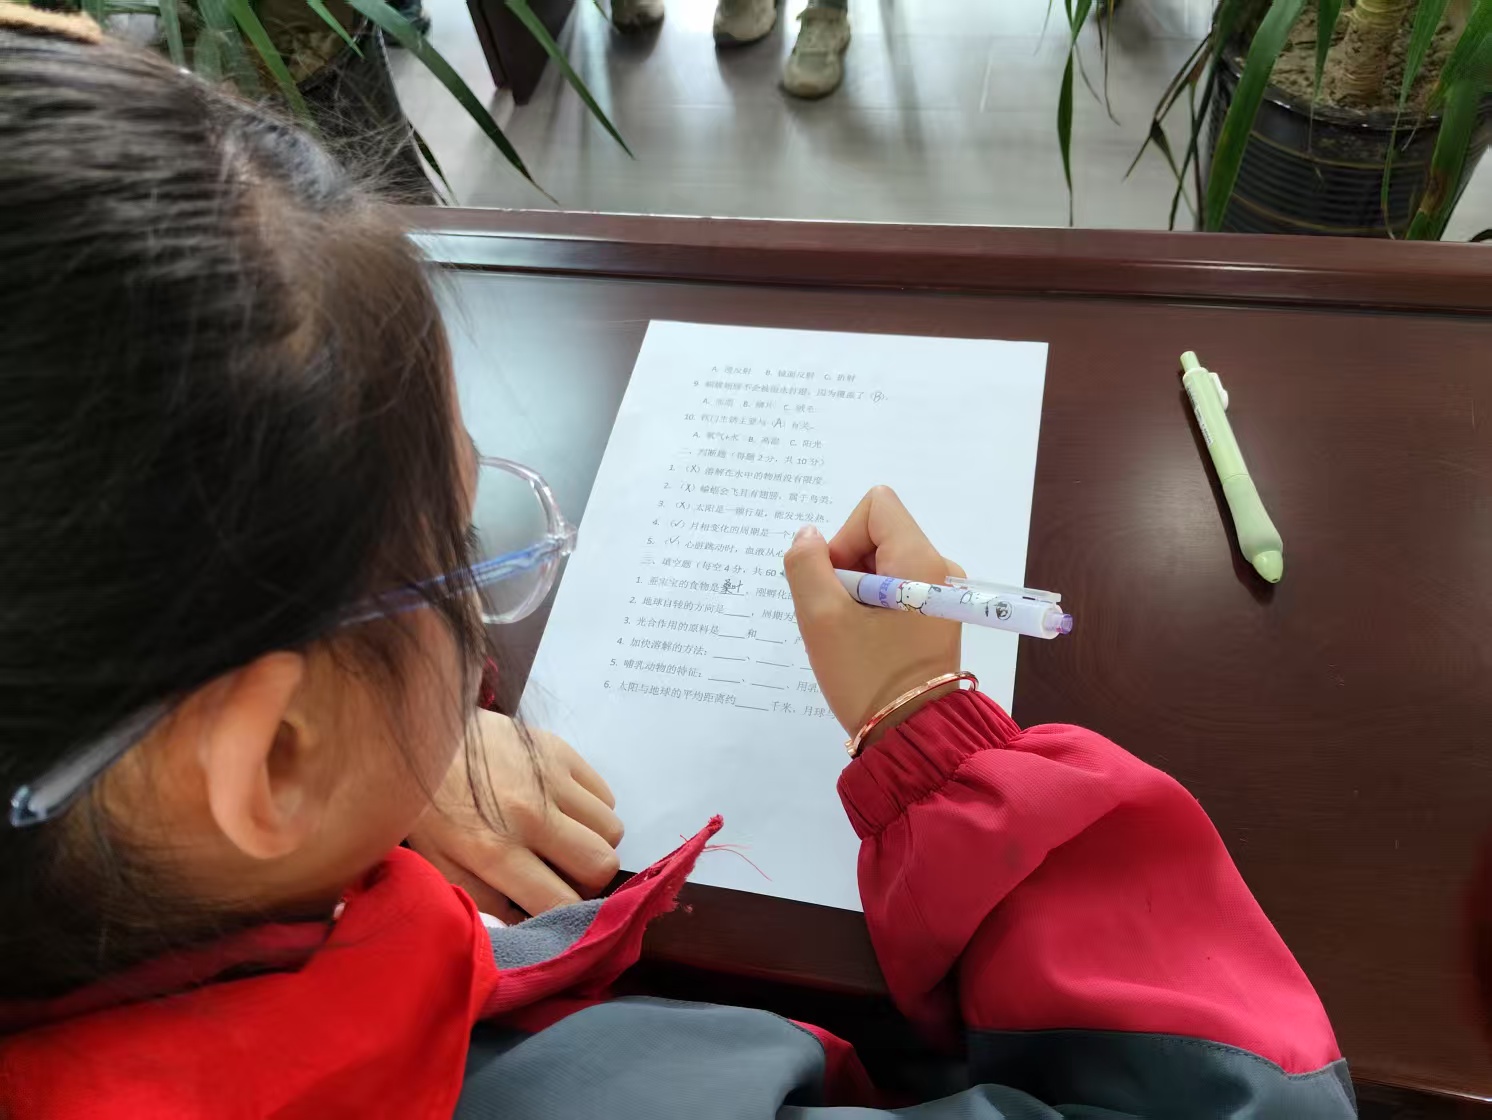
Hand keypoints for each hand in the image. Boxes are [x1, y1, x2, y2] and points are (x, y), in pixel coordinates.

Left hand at [407, 709, 623, 921]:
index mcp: (494, 851)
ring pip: (611, 830)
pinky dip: (592, 810)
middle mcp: (530, 815)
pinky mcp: (560, 751)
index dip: (566, 916)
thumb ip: (483, 903)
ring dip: (593, 843)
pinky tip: (564, 810)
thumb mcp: (439, 866)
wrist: (417, 735)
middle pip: (601, 865)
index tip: (554, 910)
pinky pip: (605, 795)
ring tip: (565, 841)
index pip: (562, 901)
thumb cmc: (427, 809)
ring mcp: (550, 778)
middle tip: (564, 876)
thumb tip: (526, 927)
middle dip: (587, 881)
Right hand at [783, 486, 963, 744]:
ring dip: (855, 593)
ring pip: (883, 565)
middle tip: (839, 618)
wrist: (911, 738)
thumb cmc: (867, 677)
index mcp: (920, 559)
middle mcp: (939, 569)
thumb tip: (809, 536)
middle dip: (847, 569)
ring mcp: (941, 595)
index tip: (836, 586)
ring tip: (852, 636)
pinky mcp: (936, 618)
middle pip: (878, 535)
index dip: (843, 537)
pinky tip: (865, 644)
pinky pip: (894, 591)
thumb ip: (806, 565)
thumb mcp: (821, 619)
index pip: (876, 506)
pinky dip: (871, 609)